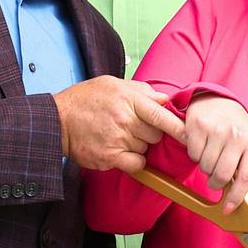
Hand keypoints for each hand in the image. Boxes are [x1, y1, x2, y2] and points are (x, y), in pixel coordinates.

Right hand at [53, 74, 191, 175]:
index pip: (161, 115)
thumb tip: (164, 99)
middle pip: (156, 134)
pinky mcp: (110, 157)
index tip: (190, 134)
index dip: (178, 126)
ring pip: (145, 148)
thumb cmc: (85, 100)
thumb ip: (140, 91)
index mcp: (128, 99)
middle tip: (132, 127)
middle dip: (149, 133)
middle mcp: (125, 120)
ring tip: (118, 136)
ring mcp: (118, 139)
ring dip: (138, 145)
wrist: (57, 120)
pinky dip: (133, 161)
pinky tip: (121, 152)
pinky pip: (136, 163)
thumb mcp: (112, 84)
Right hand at [170, 93, 247, 200]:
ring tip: (210, 154)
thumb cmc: (233, 126)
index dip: (236, 197)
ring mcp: (216, 129)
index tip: (227, 208)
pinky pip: (192, 154)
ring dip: (205, 167)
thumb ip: (243, 165)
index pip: (246, 177)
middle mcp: (235, 135)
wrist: (216, 99)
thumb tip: (236, 198)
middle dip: (215, 183)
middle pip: (222, 175)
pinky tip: (201, 145)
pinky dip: (194, 155)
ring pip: (205, 166)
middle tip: (214, 178)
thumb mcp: (246, 142)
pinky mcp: (198, 125)